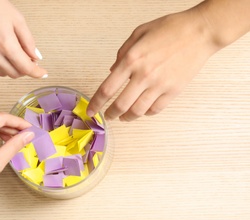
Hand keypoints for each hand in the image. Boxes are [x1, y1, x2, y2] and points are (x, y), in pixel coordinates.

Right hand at [0, 0, 47, 78]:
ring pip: (2, 74)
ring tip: (13, 53)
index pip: (25, 68)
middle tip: (28, 58)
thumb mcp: (18, 20)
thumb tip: (35, 57)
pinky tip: (0, 54)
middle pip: (15, 74)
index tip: (43, 73)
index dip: (37, 73)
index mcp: (5, 44)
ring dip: (11, 68)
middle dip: (24, 69)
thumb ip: (29, 42)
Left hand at [87, 7, 218, 121]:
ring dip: (127, 117)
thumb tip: (112, 71)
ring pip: (138, 111)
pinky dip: (145, 113)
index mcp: (132, 60)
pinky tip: (142, 111)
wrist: (201, 31)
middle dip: (109, 114)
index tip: (91, 110)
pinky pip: (155, 109)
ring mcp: (160, 84)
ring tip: (123, 117)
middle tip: (107, 116)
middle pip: (120, 105)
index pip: (107, 89)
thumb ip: (122, 53)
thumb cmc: (170, 28)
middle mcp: (144, 75)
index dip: (96, 103)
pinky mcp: (174, 90)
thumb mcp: (139, 33)